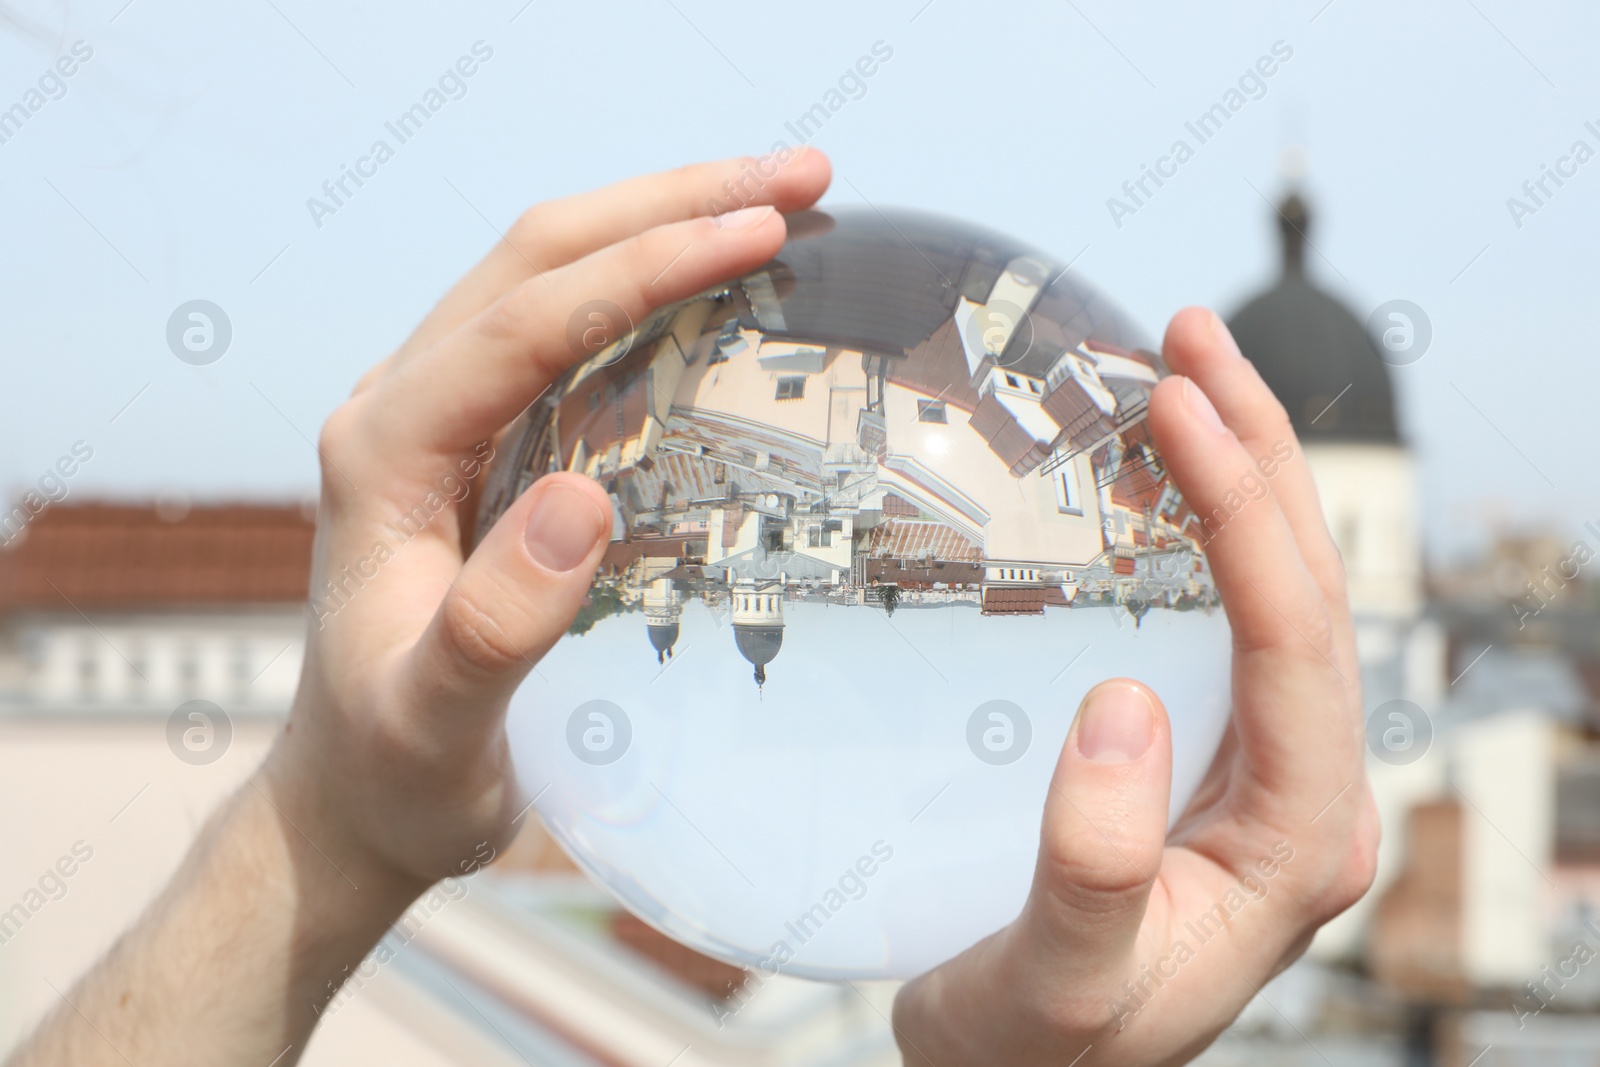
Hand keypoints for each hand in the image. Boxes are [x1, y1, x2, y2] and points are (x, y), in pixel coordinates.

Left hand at [265, 150, 833, 896]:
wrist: (355, 794)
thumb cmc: (397, 766)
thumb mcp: (438, 720)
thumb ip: (496, 625)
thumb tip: (583, 501)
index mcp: (385, 451)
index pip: (524, 323)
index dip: (643, 268)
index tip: (758, 235)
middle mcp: (405, 406)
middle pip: (537, 258)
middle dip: (668, 205)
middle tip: (800, 178)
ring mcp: (442, 413)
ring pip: (550, 273)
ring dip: (662, 224)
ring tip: (781, 201)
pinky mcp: (482, 438)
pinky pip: (567, 328)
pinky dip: (648, 285)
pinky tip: (718, 281)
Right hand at [892, 308, 1378, 1065]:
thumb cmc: (1046, 1049)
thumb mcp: (1061, 981)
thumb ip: (1097, 865)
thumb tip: (1121, 705)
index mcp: (1299, 837)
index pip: (1299, 644)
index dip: (1244, 513)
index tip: (1176, 410)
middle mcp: (1302, 787)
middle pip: (1313, 587)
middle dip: (1260, 452)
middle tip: (1192, 339)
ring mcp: (1261, 764)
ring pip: (1279, 587)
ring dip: (1240, 470)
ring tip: (1187, 369)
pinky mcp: (1209, 753)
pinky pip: (1222, 614)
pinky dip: (1196, 527)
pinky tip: (1156, 477)